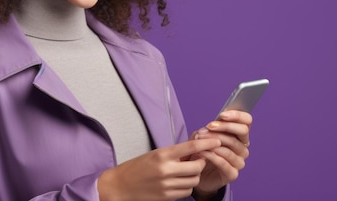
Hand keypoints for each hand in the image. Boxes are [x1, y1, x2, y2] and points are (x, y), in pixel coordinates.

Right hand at [98, 138, 221, 200]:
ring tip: (185, 171)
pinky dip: (187, 187)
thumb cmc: (137, 167)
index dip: (206, 143)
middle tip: (197, 159)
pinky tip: (179, 182)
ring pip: (194, 180)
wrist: (120, 186)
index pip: (190, 147)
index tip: (216, 141)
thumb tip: (194, 151)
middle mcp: (166, 170)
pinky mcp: (167, 197)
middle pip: (197, 166)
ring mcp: (167, 185)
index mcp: (162, 155)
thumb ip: (174, 154)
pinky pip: (186, 192)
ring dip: (194, 176)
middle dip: (200, 162)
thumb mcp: (154, 154)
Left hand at [191, 110, 252, 197]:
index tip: (222, 114)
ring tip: (199, 139)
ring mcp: (239, 161)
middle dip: (225, 127)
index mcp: (239, 134)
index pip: (247, 121)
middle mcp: (243, 147)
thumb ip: (207, 129)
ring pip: (231, 147)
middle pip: (242, 132)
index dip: (237, 116)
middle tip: (209, 126)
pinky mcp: (232, 174)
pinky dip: (211, 155)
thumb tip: (211, 126)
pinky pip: (224, 162)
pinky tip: (202, 151)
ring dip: (214, 141)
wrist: (196, 171)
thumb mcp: (202, 135)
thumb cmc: (202, 150)